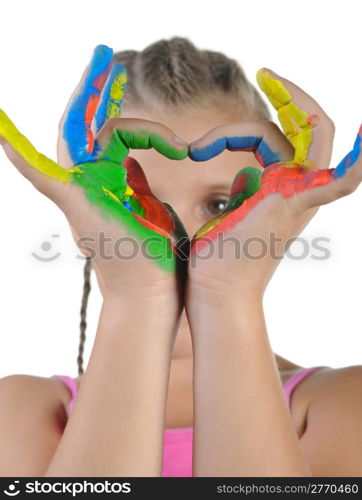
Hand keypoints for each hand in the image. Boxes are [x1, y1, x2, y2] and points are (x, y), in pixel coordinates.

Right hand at [0, 45, 188, 302]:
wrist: (152, 291)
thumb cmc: (158, 257)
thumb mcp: (152, 209)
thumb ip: (141, 184)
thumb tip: (139, 165)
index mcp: (112, 181)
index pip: (122, 135)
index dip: (152, 130)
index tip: (183, 146)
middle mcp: (93, 181)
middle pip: (90, 124)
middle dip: (99, 89)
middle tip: (109, 58)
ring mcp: (80, 189)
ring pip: (77, 133)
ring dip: (85, 97)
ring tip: (101, 63)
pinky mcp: (74, 201)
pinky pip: (41, 172)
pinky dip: (18, 151)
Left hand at [186, 68, 361, 300]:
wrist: (215, 288)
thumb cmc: (216, 256)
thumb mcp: (231, 210)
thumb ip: (246, 188)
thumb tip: (247, 172)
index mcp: (277, 186)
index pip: (267, 138)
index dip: (231, 130)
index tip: (196, 148)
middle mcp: (294, 188)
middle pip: (305, 128)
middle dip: (290, 96)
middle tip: (265, 72)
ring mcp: (299, 196)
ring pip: (313, 136)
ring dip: (297, 102)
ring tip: (268, 76)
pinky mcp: (295, 205)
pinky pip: (337, 181)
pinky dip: (357, 164)